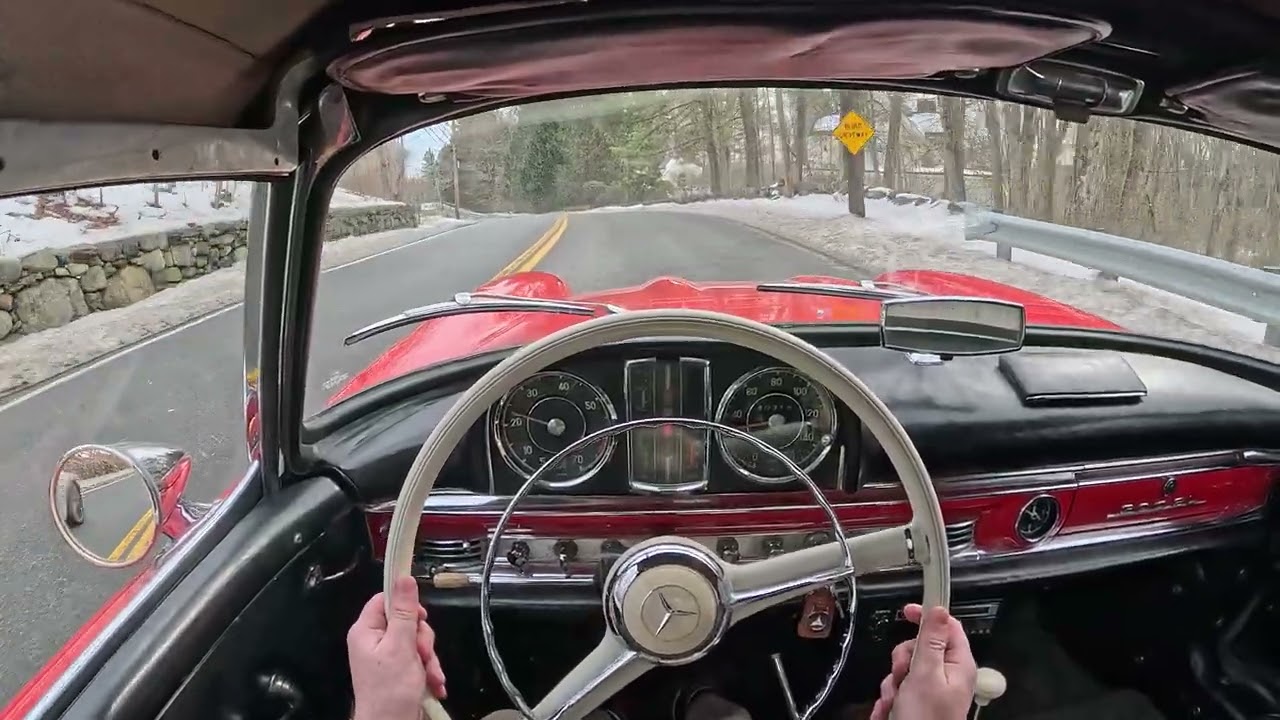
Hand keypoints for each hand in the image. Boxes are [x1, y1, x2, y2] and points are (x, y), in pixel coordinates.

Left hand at [348, 576, 447, 719]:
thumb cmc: (391, 689)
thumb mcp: (401, 646)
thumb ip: (405, 612)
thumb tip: (404, 577)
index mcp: (366, 630)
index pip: (385, 599)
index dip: (405, 604)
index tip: (420, 617)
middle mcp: (374, 641)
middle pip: (406, 620)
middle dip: (422, 639)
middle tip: (423, 654)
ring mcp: (387, 657)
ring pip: (416, 641)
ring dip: (429, 658)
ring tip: (431, 676)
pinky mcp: (400, 671)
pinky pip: (419, 659)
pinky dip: (429, 670)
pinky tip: (434, 684)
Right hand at [870, 604, 975, 719]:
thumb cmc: (925, 719)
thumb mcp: (925, 674)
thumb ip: (931, 640)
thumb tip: (939, 609)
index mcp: (958, 665)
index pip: (947, 627)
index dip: (927, 617)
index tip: (907, 612)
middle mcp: (947, 676)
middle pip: (920, 648)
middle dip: (902, 660)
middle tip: (902, 675)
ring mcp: (932, 691)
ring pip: (905, 670)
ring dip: (893, 683)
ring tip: (896, 702)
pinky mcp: (918, 704)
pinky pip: (899, 690)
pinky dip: (891, 698)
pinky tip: (891, 711)